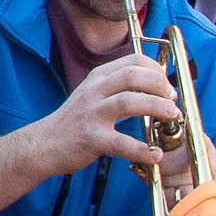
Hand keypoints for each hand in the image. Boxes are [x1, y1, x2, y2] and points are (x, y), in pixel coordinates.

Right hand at [34, 52, 181, 178]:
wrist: (43, 144)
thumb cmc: (74, 121)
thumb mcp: (92, 94)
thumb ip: (118, 87)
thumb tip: (154, 86)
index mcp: (97, 78)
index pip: (133, 61)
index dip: (156, 70)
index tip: (167, 86)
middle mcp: (94, 91)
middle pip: (132, 75)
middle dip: (160, 85)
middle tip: (172, 101)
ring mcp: (91, 113)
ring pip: (129, 102)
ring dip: (157, 107)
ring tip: (172, 116)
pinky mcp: (91, 138)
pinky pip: (122, 142)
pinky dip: (142, 149)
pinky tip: (155, 154)